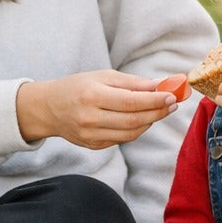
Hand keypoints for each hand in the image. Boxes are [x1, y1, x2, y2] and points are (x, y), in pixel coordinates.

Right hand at [16, 70, 180, 148]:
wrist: (49, 108)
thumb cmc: (77, 87)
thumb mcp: (101, 76)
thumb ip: (131, 82)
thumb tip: (160, 85)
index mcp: (91, 96)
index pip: (131, 102)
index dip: (154, 100)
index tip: (172, 96)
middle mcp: (90, 118)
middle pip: (133, 120)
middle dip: (157, 112)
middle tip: (172, 104)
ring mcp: (90, 135)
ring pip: (131, 133)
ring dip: (150, 122)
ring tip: (159, 111)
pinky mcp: (93, 145)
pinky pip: (122, 139)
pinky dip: (136, 130)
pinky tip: (141, 119)